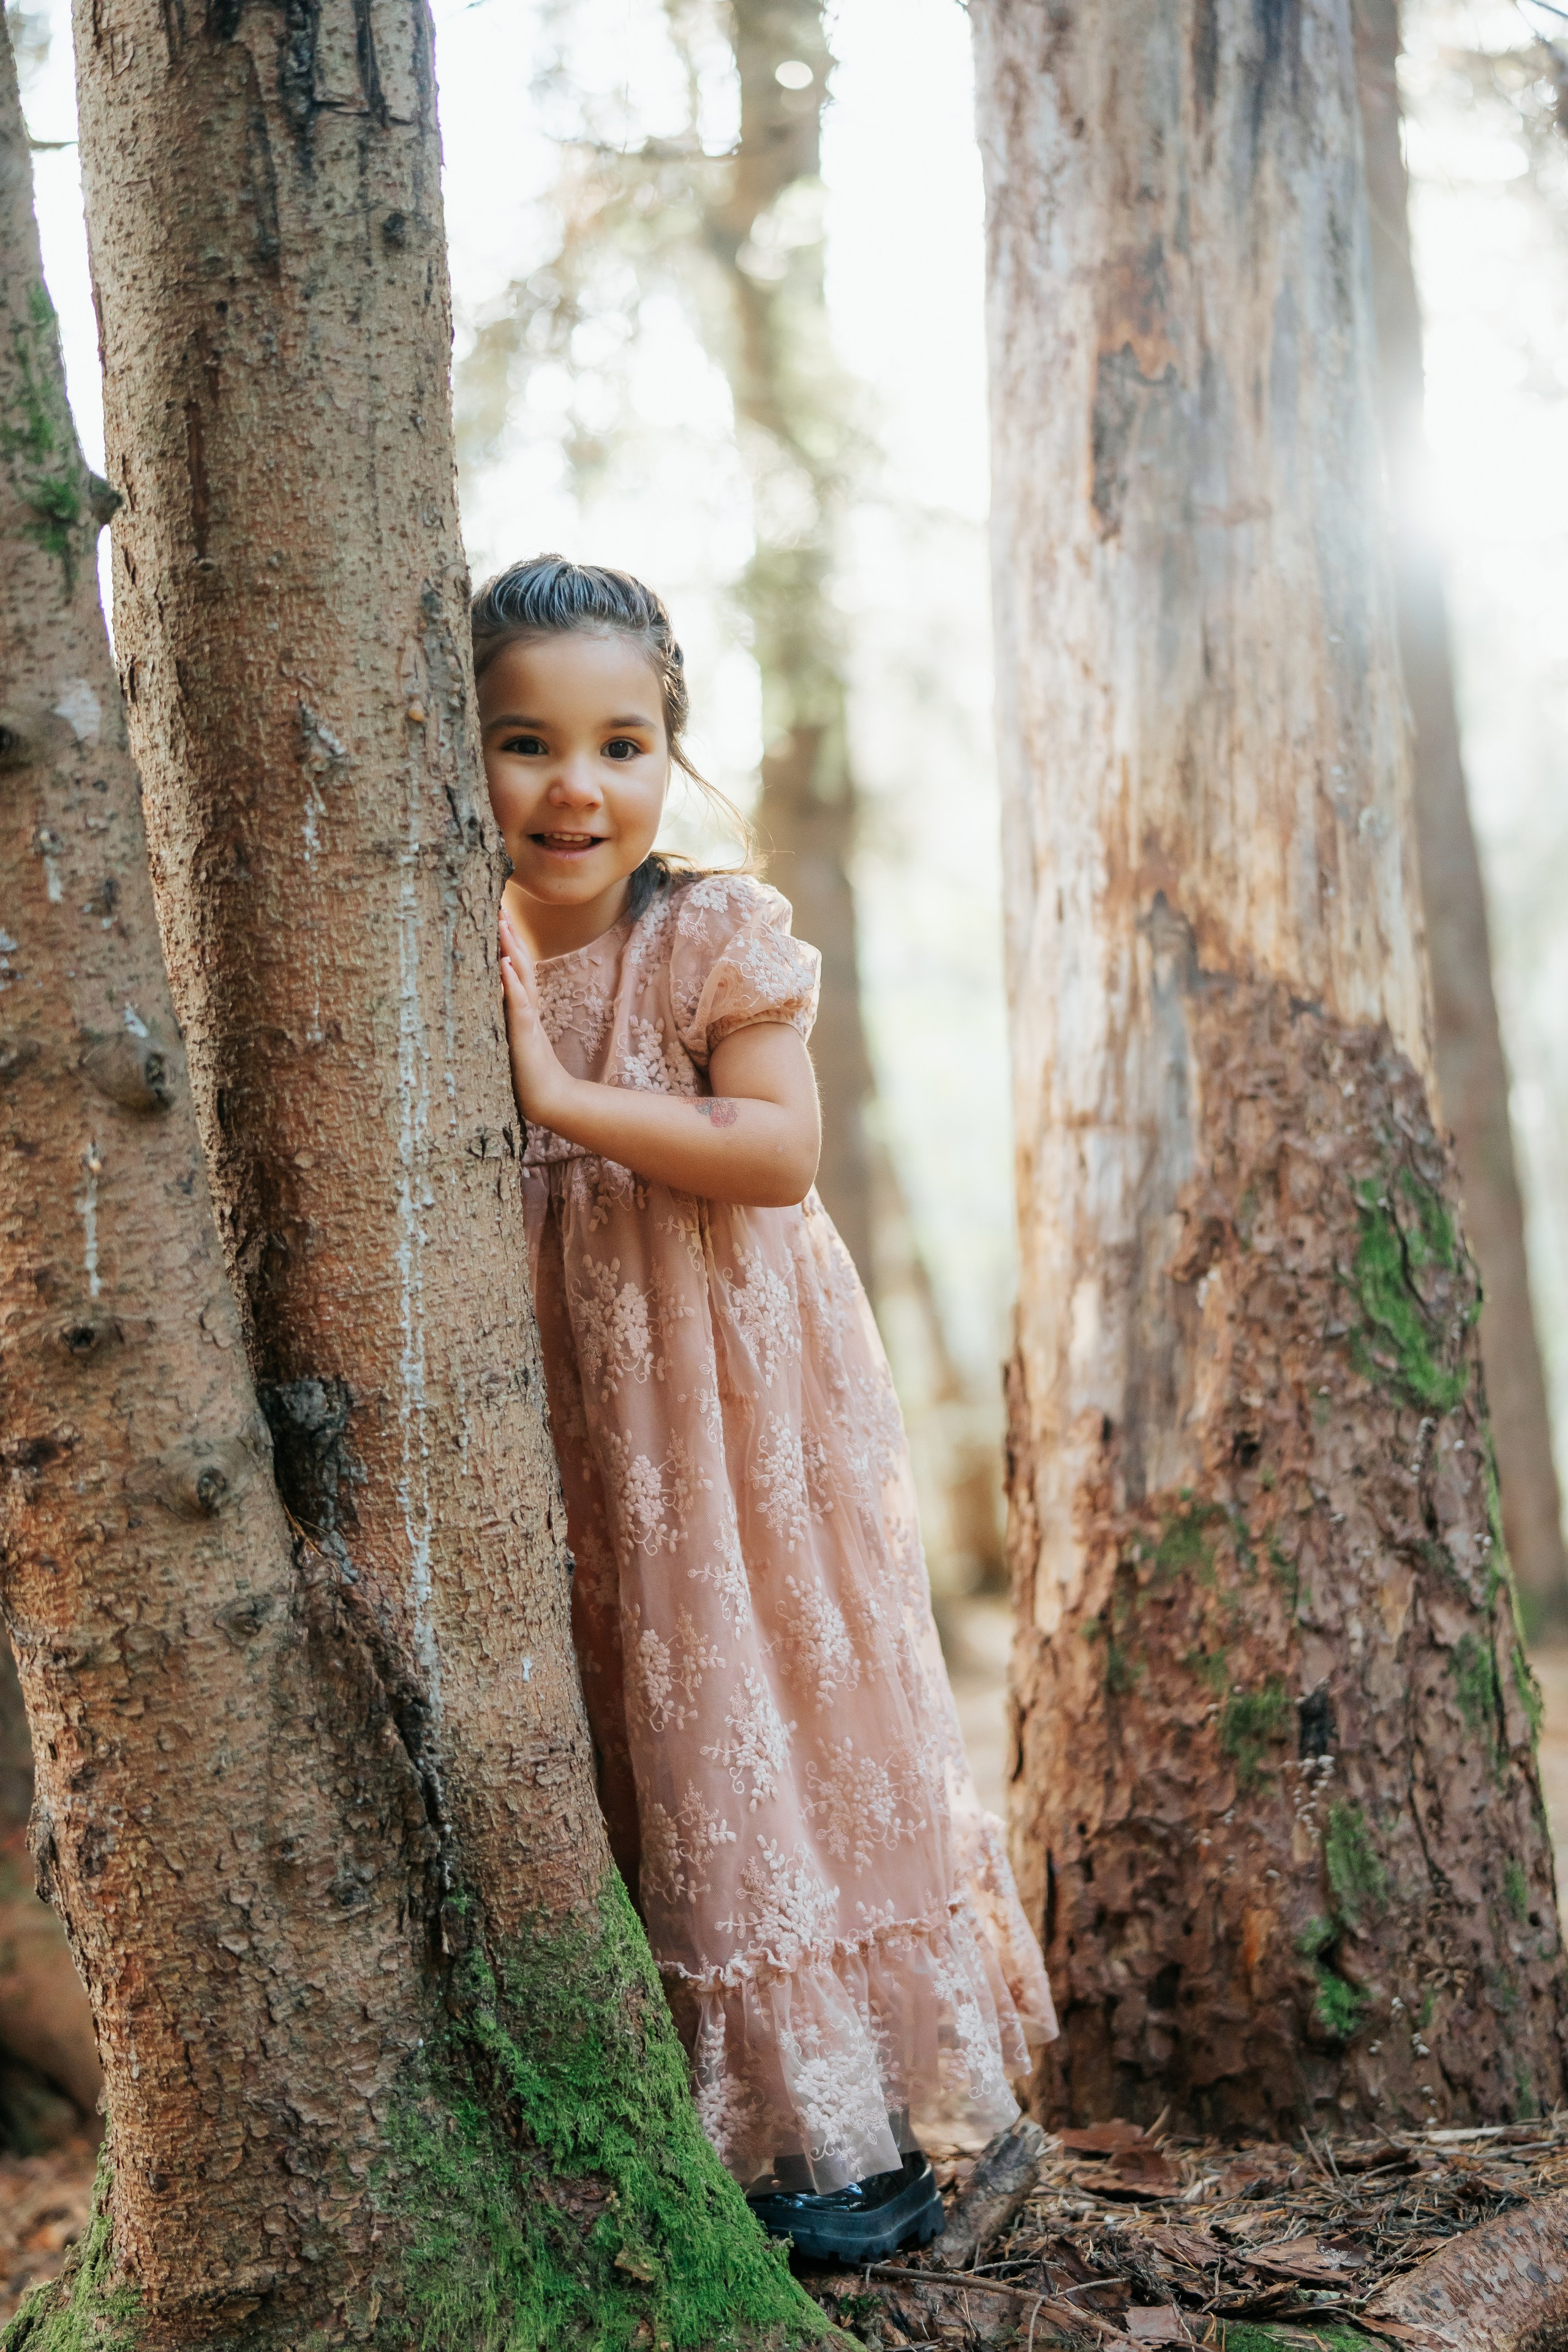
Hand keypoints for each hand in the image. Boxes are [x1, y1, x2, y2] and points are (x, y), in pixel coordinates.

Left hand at [499, 908, 571, 1127]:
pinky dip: (511, 981)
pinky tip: (504, 962)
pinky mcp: (524, 1033)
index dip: (506, 941)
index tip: (494, 914)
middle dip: (508, 933)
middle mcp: (526, 1006)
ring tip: (501, 921)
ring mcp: (527, 1017)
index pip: (514, 966)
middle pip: (519, 961)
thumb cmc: (524, 1074)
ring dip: (511, 947)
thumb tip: (480, 1002)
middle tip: (497, 903)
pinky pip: (518, 1002)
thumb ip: (499, 1020)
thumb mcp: (506, 1040)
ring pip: (520, 974)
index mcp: (521, 1006)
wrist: (549, 1100)